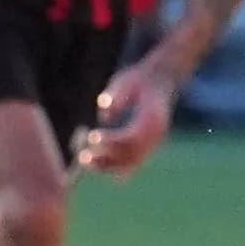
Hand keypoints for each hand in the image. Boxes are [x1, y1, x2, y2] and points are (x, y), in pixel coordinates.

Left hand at [76, 59, 178, 175]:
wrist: (161, 79)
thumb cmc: (139, 79)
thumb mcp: (126, 81)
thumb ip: (116, 95)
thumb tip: (104, 114)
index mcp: (153, 118)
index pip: (132, 137)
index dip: (111, 140)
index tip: (92, 137)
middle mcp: (157, 134)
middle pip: (131, 155)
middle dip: (107, 159)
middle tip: (83, 157)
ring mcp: (155, 142)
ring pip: (131, 163)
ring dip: (108, 165)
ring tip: (84, 161)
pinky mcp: (149, 145)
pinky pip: (134, 162)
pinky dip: (117, 166)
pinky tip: (98, 165)